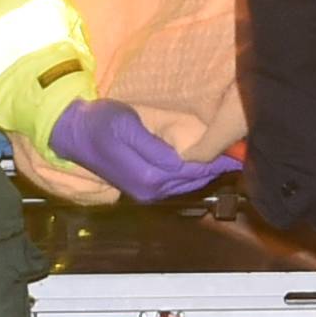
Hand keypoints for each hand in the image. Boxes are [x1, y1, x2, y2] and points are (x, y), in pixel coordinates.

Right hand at [52, 99, 242, 203]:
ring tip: (231, 155)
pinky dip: (194, 172)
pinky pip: (177, 182)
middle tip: (242, 150)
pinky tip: (206, 161)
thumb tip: (182, 159)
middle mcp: (150, 191)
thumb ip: (154, 146)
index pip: (193, 169)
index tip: (238, 148)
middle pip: (194, 179)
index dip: (216, 158)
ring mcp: (147, 192)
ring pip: (188, 183)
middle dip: (217, 165)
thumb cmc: (99, 123)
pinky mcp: (145, 188)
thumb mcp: (126, 127)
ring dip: (208, 170)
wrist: (73, 134)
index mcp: (148, 176)